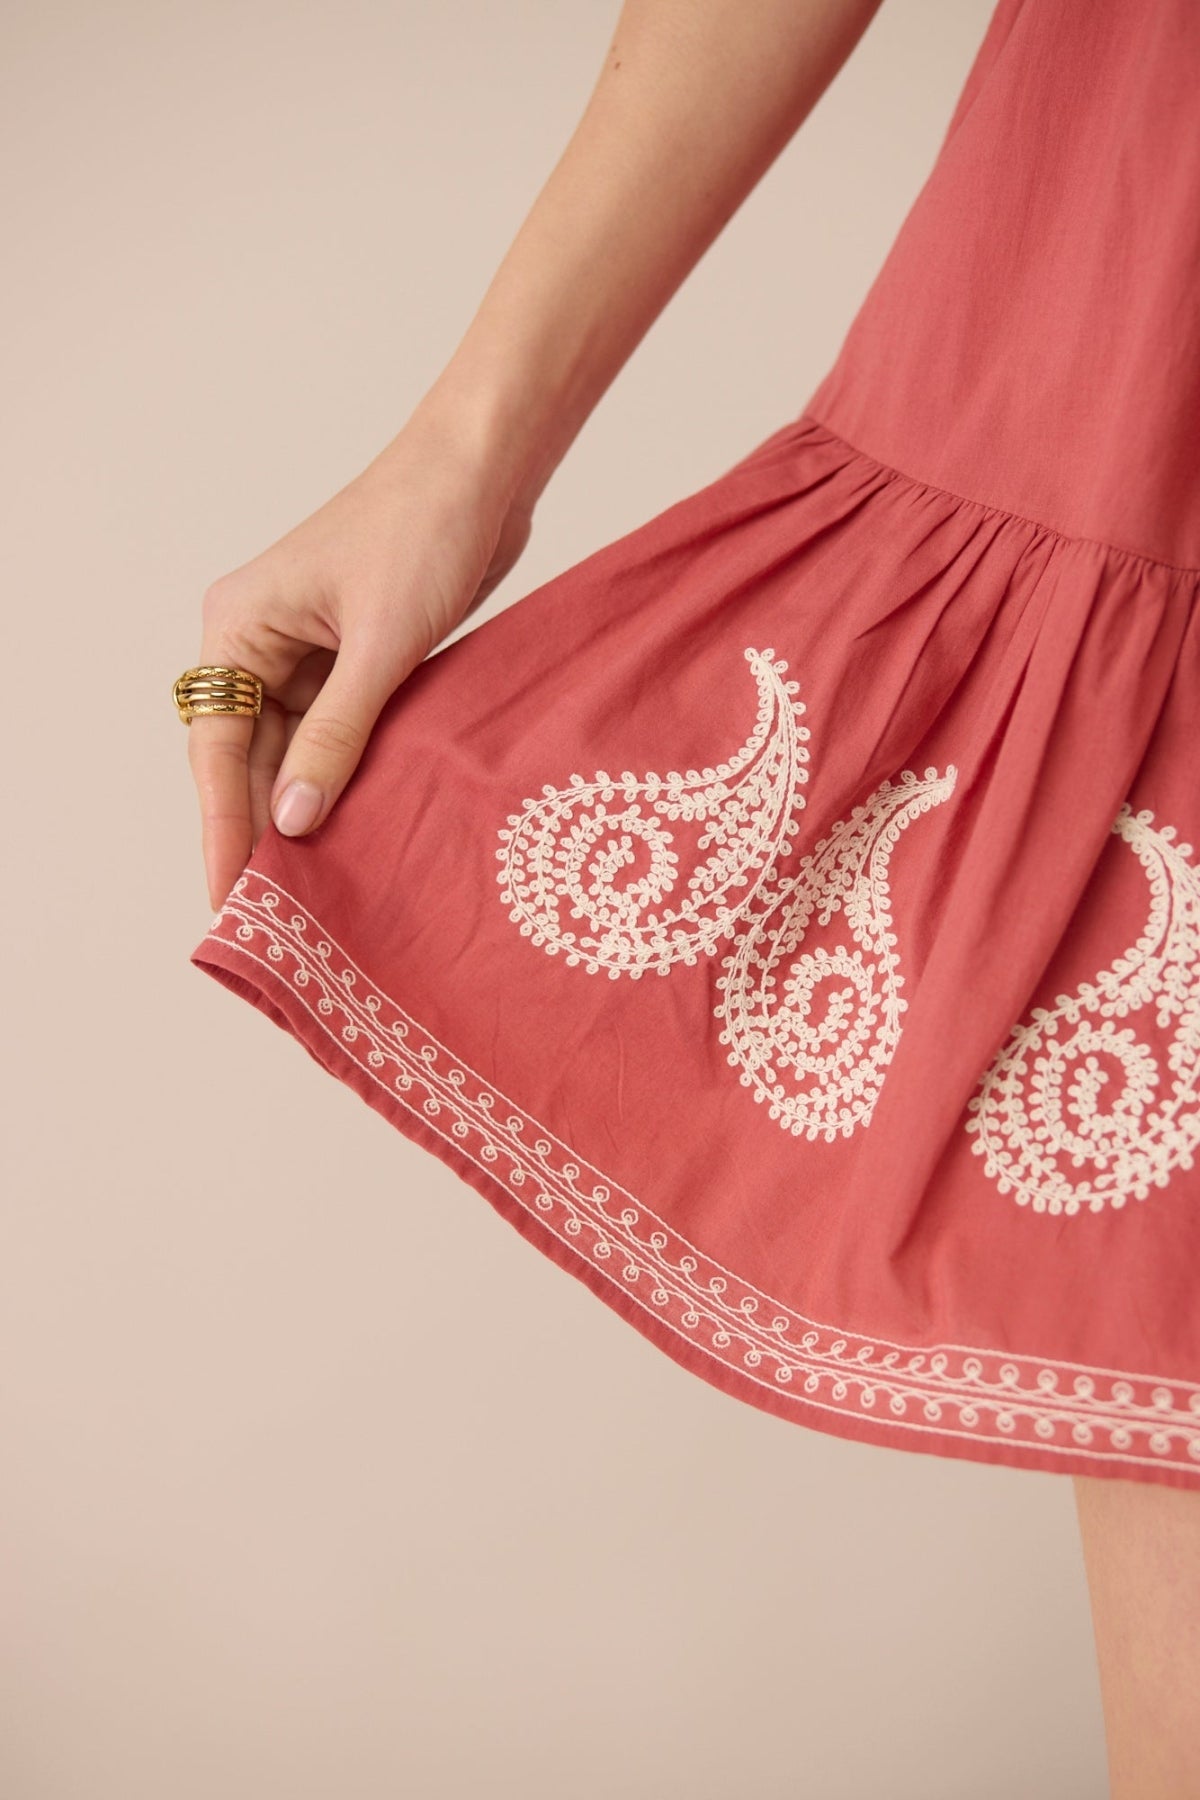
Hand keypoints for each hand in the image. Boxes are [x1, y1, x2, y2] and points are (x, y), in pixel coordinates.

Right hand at [186, 408, 532, 912]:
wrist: (484, 472)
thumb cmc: (423, 529)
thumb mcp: (380, 645)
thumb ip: (337, 736)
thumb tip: (296, 819)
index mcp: (240, 625)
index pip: (217, 748)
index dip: (223, 827)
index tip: (228, 895)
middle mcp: (262, 641)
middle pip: (250, 759)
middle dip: (264, 830)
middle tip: (278, 913)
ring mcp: (310, 652)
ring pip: (297, 752)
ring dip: (311, 809)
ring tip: (323, 889)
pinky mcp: (358, 660)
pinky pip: (340, 735)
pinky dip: (349, 779)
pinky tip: (361, 831)